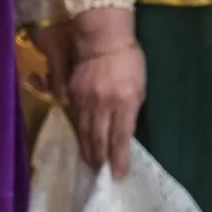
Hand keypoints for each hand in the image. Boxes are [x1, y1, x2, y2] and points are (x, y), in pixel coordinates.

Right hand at [45, 6, 143, 177]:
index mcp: (125, 102)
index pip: (121, 139)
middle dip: (101, 159)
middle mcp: (103, 104)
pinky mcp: (72, 92)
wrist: (102, 36)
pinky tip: (82, 140)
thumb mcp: (139, 87)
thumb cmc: (129, 60)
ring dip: (88, 149)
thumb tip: (123, 133)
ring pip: (84, 131)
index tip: (119, 175)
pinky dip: (79, 132)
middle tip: (101, 173)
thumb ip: (130, 111)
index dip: (119, 160)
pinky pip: (75, 117)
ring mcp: (85, 99)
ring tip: (90, 162)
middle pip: (99, 139)